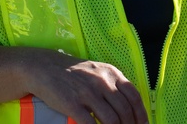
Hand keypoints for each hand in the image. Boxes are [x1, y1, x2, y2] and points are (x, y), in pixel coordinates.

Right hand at [28, 53, 149, 123]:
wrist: (45, 67)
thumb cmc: (74, 73)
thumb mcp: (98, 72)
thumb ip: (113, 85)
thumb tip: (129, 106)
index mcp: (112, 73)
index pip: (134, 96)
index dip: (141, 114)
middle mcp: (102, 82)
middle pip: (124, 110)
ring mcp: (88, 93)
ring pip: (111, 119)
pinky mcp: (72, 103)